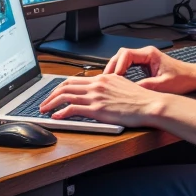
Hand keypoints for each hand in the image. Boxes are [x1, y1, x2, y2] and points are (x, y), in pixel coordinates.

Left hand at [38, 70, 169, 128]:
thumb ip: (109, 87)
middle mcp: (97, 84)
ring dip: (51, 103)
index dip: (61, 86)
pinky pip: (73, 108)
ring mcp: (96, 96)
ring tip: (44, 110)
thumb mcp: (123, 86)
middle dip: (51, 94)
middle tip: (44, 103)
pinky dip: (61, 112)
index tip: (55, 93)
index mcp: (103, 78)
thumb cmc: (142, 99)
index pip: (75, 79)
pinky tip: (56, 117)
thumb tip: (100, 92)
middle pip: (66, 85)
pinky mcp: (97, 109)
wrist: (151, 104)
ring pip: (65, 95)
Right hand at [103, 45, 195, 92]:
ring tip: (109, 81)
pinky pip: (128, 64)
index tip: (114, 77)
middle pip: (121, 55)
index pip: (126, 54)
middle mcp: (146, 53)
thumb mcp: (162, 85)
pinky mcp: (145, 64)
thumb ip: (145, 86)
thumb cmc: (182, 79)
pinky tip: (118, 81)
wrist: (192, 77)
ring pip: (123, 59)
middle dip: (112, 66)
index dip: (117, 65)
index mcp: (150, 54)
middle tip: (105, 80)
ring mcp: (145, 58)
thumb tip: (129, 91)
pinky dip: (122, 71)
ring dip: (116, 69)